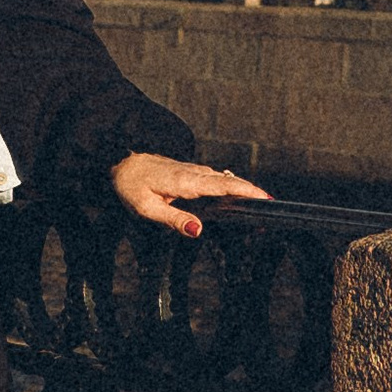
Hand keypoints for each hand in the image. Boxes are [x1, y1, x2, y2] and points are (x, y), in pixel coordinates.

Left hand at [110, 152, 270, 238]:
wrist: (121, 161)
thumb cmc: (131, 184)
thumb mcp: (147, 208)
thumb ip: (173, 220)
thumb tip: (199, 231)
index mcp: (187, 181)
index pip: (224, 185)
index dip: (247, 191)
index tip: (266, 198)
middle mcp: (194, 173)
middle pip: (230, 181)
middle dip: (252, 192)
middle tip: (271, 206)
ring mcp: (194, 171)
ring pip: (224, 179)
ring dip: (242, 190)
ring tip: (259, 205)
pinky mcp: (191, 173)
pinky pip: (215, 180)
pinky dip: (230, 187)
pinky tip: (235, 197)